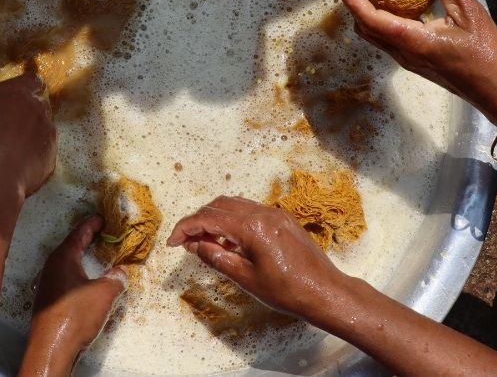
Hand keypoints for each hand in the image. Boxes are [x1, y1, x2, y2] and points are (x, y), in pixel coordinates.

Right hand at [0, 73, 56, 207]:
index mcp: (16, 92)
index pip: (32, 81)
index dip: (27, 89)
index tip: (19, 99)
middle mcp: (38, 108)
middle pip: (39, 106)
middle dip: (28, 114)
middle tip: (10, 129)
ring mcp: (48, 132)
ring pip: (43, 128)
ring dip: (32, 135)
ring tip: (13, 152)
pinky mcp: (52, 155)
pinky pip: (45, 150)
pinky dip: (35, 155)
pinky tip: (19, 165)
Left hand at [21, 216, 126, 375]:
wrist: (52, 347)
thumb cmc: (76, 315)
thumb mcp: (104, 293)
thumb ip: (115, 279)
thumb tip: (120, 273)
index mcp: (62, 258)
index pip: (78, 234)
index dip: (91, 224)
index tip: (102, 218)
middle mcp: (51, 267)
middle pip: (70, 246)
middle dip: (86, 238)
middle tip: (101, 232)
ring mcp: (47, 284)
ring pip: (66, 263)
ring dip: (81, 256)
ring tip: (95, 254)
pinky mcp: (48, 299)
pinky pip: (64, 276)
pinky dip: (77, 271)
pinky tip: (85, 280)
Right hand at [166, 196, 350, 320]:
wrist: (324, 292)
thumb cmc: (287, 291)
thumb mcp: (245, 278)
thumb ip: (216, 258)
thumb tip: (194, 246)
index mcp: (251, 227)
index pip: (208, 219)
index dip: (185, 229)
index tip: (172, 242)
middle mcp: (262, 213)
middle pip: (218, 206)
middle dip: (198, 221)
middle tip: (186, 243)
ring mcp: (274, 214)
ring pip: (234, 205)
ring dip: (215, 218)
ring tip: (205, 243)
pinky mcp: (283, 219)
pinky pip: (250, 211)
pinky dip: (233, 221)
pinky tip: (229, 241)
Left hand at [339, 0, 496, 119]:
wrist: (493, 91)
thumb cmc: (485, 55)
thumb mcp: (471, 15)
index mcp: (412, 40)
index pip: (371, 19)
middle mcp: (403, 53)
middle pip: (365, 29)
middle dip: (353, 5)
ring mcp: (406, 60)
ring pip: (374, 37)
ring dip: (365, 15)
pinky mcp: (413, 62)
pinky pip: (386, 41)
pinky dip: (379, 23)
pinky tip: (392, 6)